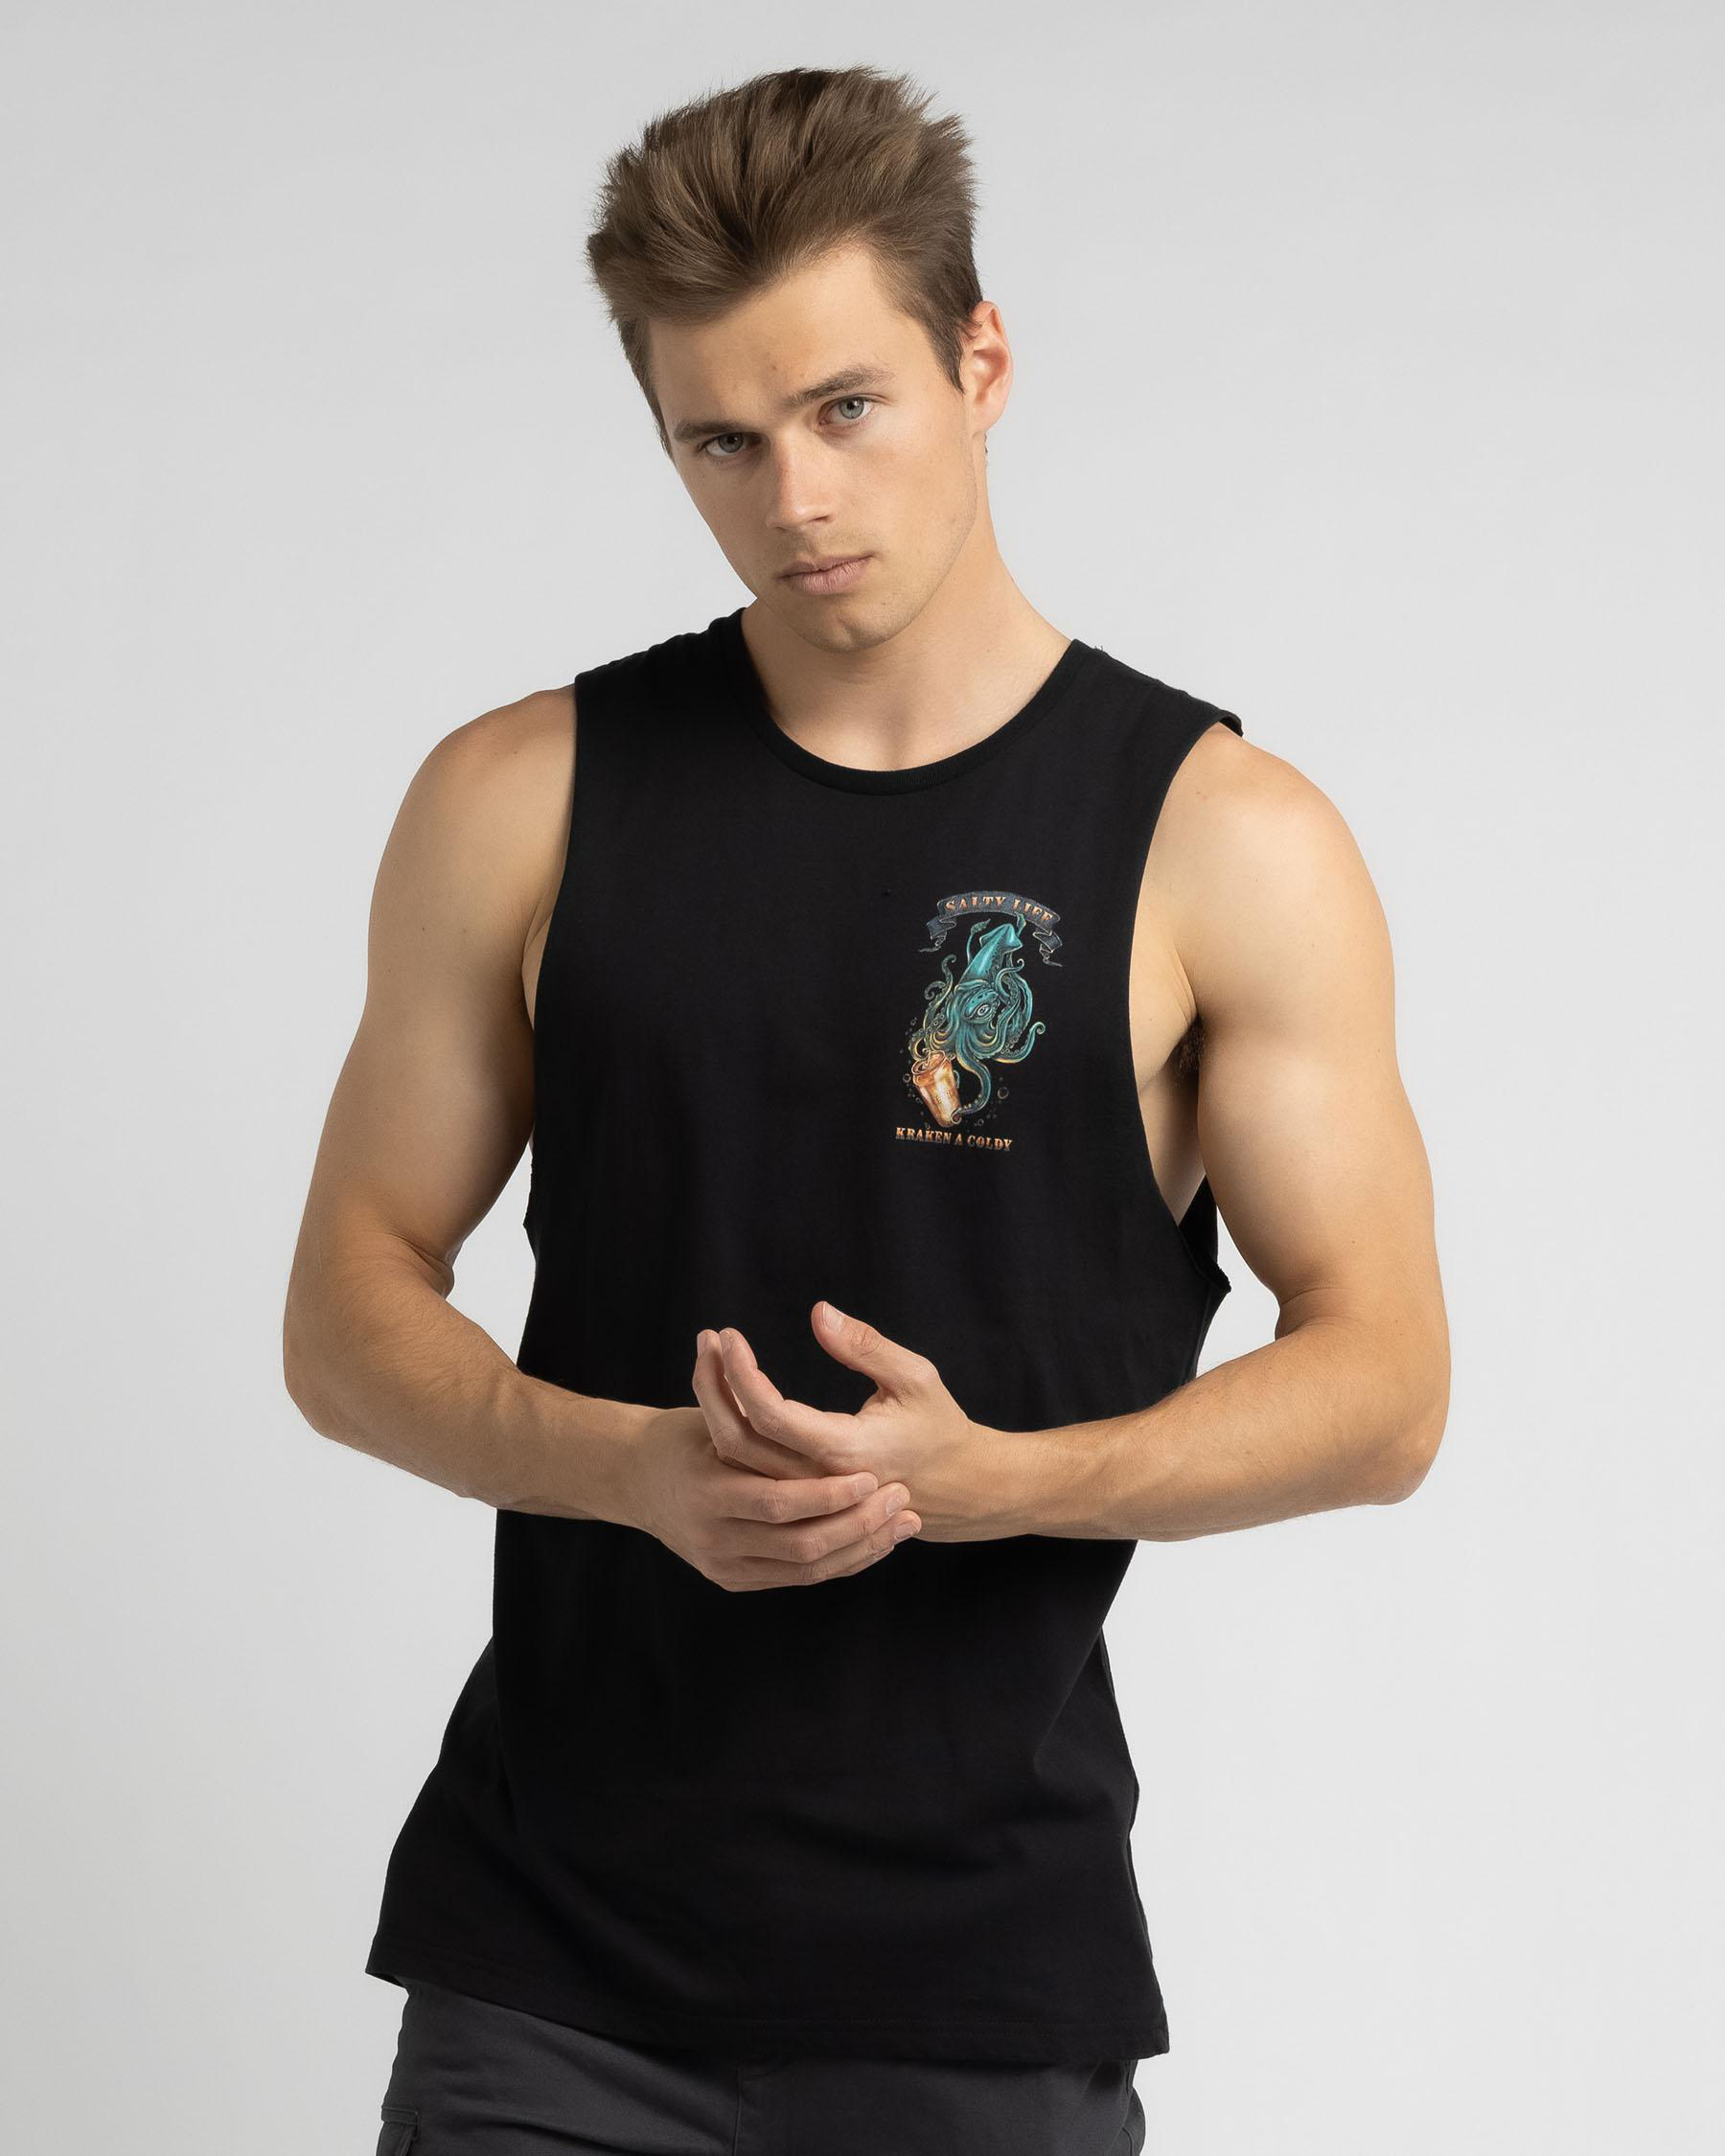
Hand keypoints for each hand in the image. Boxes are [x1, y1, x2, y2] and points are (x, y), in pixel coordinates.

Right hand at [630, 1350, 920, 1593]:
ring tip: (905, 1518)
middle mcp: (716, 1534)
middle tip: (903, 1498)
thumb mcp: (704, 1404)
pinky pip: (799, 1576)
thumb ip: (745, 1379)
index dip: (829, 1492)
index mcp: (711, 1490)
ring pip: (808, 1564)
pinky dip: (842, 1561)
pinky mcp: (735, 1577)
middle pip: (802, 1541)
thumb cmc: (677, 1436)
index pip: (781, 1498)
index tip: (872, 1473)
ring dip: (860, 1545)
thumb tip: (815, 1311)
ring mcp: (724, 1562)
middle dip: (857, 1524)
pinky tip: (878, 1539)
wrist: (634, 1482)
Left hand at [707, 1302, 989, 1542]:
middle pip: (738, 1442)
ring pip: (737, 1461)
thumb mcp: (915, 1377)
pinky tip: (726, 1393)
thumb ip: (866, 1346)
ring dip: (715, 1406)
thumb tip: (817, 1312)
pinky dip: (729, 1430)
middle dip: (713, 1385)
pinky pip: (749, 1471)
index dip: (741, 1373)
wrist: (956, 1488)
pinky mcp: (800, 1500)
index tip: (730, 1335)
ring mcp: (806, 1498)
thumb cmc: (938, 1426)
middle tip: (708, 1340)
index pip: (770, 1416)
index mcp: (846, 1452)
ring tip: (709, 1358)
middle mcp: (817, 1482)